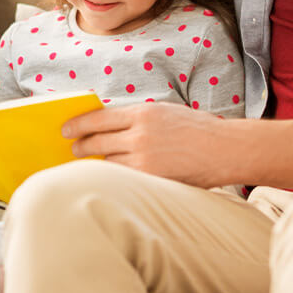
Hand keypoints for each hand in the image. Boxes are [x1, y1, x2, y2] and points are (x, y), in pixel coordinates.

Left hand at [62, 103, 235, 187]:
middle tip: (74, 148)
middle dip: (81, 146)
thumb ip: (137, 119)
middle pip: (97, 141)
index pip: (98, 118)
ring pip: (107, 161)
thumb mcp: (164, 114)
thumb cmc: (197, 130)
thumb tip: (105, 128)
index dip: (78, 124)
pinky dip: (115, 175)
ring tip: (92, 162)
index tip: (66, 129)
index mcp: (144, 113)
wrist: (226, 150)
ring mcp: (145, 159)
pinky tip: (111, 175)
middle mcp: (140, 134)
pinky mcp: (152, 179)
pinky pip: (123, 177)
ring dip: (99, 162)